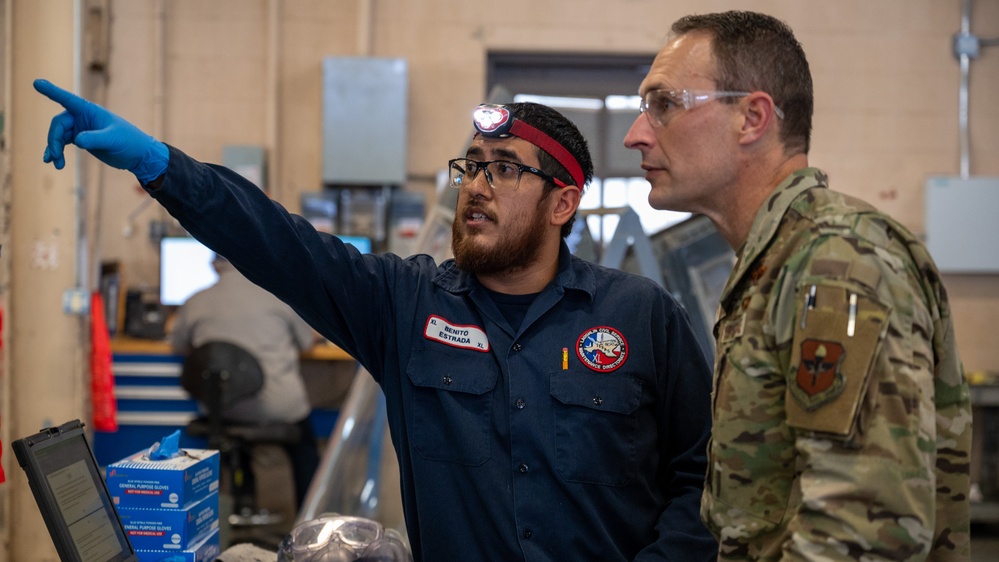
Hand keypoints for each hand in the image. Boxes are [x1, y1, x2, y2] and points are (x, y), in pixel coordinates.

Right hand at [34, 79, 168, 183]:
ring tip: (55, 164)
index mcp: (89, 110)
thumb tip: (77, 140)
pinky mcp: (81, 139)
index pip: (67, 99)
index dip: (52, 91)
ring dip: (54, 148)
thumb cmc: (129, 142)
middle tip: (54, 155)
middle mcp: (82, 117)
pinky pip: (63, 143)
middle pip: (58, 124)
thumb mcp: (113, 140)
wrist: (138, 155)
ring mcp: (81, 128)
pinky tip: (55, 163)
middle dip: (53, 139)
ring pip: (58, 135)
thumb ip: (95, 138)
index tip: (37, 82)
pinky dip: (57, 152)